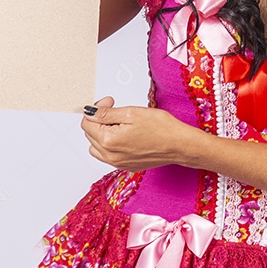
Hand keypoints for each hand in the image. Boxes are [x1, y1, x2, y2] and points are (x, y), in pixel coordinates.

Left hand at [81, 96, 203, 171]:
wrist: (179, 144)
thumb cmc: (161, 128)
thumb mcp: (131, 113)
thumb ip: (106, 113)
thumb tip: (89, 112)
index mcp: (109, 141)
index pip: (87, 123)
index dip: (96, 108)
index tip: (110, 102)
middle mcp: (110, 156)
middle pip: (90, 135)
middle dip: (99, 119)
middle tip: (116, 109)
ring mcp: (118, 163)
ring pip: (97, 147)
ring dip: (102, 134)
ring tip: (120, 124)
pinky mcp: (126, 166)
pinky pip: (108, 155)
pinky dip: (111, 145)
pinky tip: (125, 136)